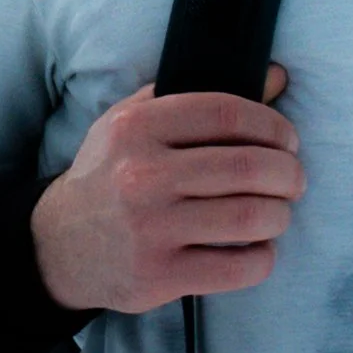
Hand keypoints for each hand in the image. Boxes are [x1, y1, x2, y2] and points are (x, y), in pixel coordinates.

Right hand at [31, 66, 302, 314]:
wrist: (58, 245)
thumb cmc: (111, 175)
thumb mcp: (137, 122)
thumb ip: (201, 95)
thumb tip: (276, 76)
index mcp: (137, 128)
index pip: (229, 113)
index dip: (273, 125)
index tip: (287, 140)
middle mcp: (142, 175)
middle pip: (250, 166)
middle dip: (289, 173)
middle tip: (293, 180)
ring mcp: (151, 229)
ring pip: (252, 217)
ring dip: (280, 215)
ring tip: (277, 212)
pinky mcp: (159, 276)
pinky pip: (238, 267)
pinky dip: (263, 258)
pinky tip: (257, 249)